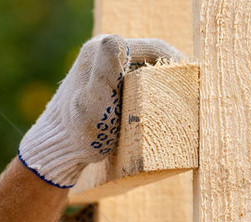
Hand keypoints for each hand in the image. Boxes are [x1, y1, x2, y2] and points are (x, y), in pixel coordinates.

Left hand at [18, 35, 183, 187]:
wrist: (58, 149)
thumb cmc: (79, 132)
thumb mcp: (95, 103)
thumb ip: (105, 72)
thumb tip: (116, 42)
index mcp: (104, 49)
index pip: (154, 48)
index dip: (177, 64)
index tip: (192, 85)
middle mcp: (103, 52)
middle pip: (151, 58)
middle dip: (171, 75)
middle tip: (188, 98)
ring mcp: (105, 67)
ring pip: (145, 70)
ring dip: (162, 85)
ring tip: (177, 106)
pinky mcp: (106, 82)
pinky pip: (137, 81)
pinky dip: (151, 93)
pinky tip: (158, 111)